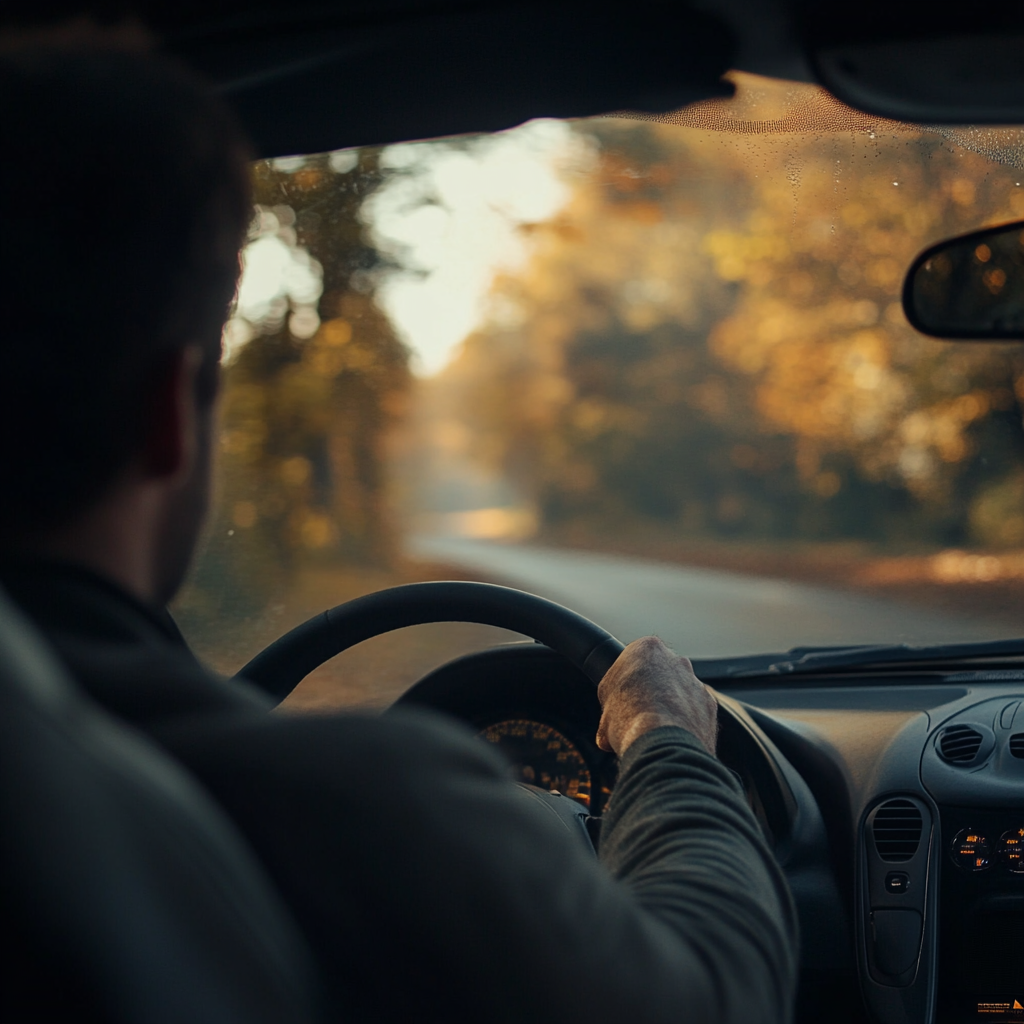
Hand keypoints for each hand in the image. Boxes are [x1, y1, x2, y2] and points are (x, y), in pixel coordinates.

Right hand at [595, 636, 717, 756]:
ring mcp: (695, 683)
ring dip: (670, 706)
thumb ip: (613, 704)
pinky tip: (671, 737)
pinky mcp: (710, 706)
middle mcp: (676, 660)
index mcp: (647, 649)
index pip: (635, 658)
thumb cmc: (630, 718)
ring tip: (655, 730)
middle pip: (661, 673)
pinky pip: (694, 711)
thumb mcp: (605, 706)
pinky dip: (685, 722)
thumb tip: (609, 727)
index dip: (627, 679)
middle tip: (638, 712)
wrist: (662, 744)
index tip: (622, 695)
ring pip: (680, 692)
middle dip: (652, 690)